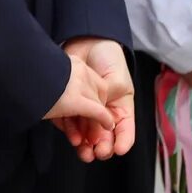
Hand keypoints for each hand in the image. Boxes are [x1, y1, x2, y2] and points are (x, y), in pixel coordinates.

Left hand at [58, 38, 135, 160]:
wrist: (83, 39)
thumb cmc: (108, 57)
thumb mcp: (117, 78)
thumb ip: (111, 97)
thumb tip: (103, 116)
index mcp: (120, 106)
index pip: (123, 129)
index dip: (122, 141)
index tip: (117, 150)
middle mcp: (102, 110)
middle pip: (103, 134)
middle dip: (100, 146)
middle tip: (96, 153)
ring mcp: (85, 107)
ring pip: (86, 131)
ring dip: (84, 143)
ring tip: (82, 149)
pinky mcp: (68, 102)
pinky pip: (69, 120)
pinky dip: (70, 130)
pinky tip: (71, 136)